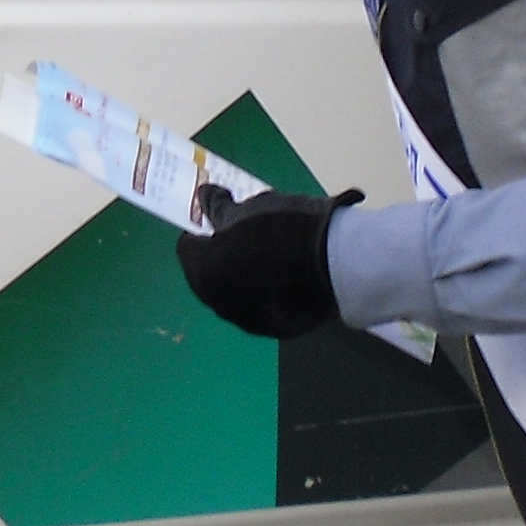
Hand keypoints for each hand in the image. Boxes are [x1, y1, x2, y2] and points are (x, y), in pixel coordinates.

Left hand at [176, 185, 360, 340]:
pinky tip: (287, 273)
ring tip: (270, 250)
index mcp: (205, 271)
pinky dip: (267, 291)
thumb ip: (219, 207)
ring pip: (236, 293)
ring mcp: (249, 320)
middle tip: (244, 233)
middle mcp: (220, 303)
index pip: (188, 249)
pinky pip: (263, 306)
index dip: (202, 231)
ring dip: (245, 274)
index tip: (219, 219)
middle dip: (222, 255)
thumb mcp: (249, 209)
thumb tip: (202, 197)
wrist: (337, 264)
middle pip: (210, 274)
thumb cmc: (285, 228)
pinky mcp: (278, 329)